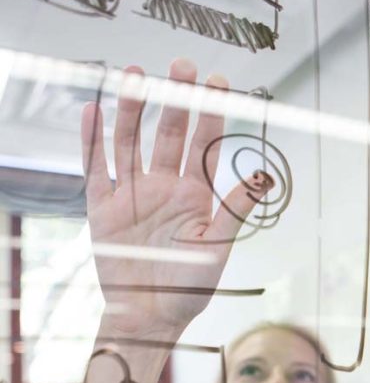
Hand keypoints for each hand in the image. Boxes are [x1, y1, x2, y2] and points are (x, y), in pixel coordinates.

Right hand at [82, 57, 272, 339]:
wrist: (147, 318)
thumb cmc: (187, 289)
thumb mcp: (216, 249)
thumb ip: (235, 211)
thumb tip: (264, 177)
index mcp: (195, 196)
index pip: (204, 146)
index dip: (211, 114)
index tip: (218, 82)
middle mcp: (163, 188)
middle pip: (168, 134)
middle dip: (175, 100)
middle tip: (181, 64)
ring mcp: (132, 194)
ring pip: (130, 142)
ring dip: (132, 109)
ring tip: (136, 75)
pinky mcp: (102, 207)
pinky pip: (95, 166)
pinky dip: (91, 139)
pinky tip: (92, 108)